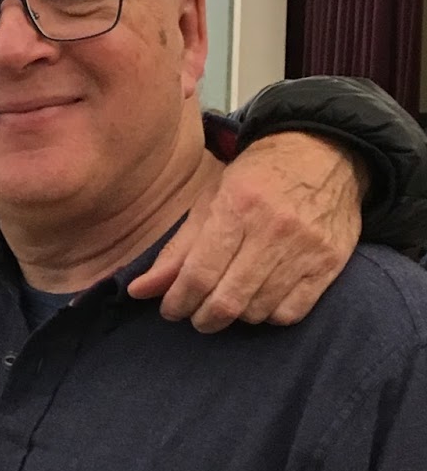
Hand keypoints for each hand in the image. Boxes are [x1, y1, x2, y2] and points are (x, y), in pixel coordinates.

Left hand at [130, 132, 365, 331]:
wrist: (325, 152)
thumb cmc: (257, 177)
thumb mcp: (211, 200)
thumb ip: (177, 250)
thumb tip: (139, 292)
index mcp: (237, 206)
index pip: (199, 274)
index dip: (178, 302)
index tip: (170, 309)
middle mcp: (273, 229)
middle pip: (228, 300)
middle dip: (202, 318)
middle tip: (196, 314)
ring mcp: (306, 248)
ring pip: (257, 311)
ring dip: (235, 316)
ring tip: (228, 301)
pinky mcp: (330, 263)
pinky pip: (291, 313)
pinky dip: (269, 316)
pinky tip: (260, 300)